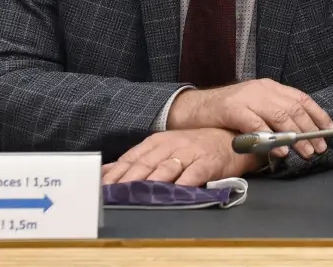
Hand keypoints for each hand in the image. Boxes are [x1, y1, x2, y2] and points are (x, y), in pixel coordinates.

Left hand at [100, 128, 262, 186]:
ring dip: (151, 182)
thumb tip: (104, 172)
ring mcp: (189, 153)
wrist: (230, 137)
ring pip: (166, 168)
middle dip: (128, 180)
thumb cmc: (193, 146)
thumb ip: (135, 160)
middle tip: (115, 195)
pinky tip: (175, 193)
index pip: (131, 158)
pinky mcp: (208, 163)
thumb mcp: (162, 148)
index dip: (116, 174)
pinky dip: (183, 184)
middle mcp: (170, 145)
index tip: (102, 189)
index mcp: (156, 142)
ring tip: (139, 195)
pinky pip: (193, 174)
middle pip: (145, 164)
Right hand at [167, 79, 332, 158]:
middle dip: (310, 130)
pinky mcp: (232, 109)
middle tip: (318, 148)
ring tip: (304, 152)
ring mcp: (247, 97)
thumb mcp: (255, 109)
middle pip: (294, 108)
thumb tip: (301, 136)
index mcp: (270, 87)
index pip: (301, 98)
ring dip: (295, 137)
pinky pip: (256, 124)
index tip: (331, 131)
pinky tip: (279, 151)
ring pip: (279, 115)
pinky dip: (270, 139)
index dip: (318, 115)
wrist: (192, 109)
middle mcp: (262, 89)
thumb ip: (274, 118)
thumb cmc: (226, 113)